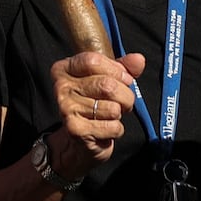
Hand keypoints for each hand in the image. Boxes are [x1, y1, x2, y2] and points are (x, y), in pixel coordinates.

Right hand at [44, 50, 145, 177]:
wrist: (81, 141)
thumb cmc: (94, 104)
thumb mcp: (107, 79)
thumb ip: (123, 67)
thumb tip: (138, 59)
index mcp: (64, 69)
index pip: (93, 61)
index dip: (116, 70)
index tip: (125, 79)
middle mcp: (61, 87)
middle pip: (107, 85)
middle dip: (125, 96)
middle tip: (123, 102)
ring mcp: (66, 109)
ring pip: (113, 107)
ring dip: (120, 114)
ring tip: (111, 115)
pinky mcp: (76, 130)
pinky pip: (112, 126)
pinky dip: (117, 129)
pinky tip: (106, 129)